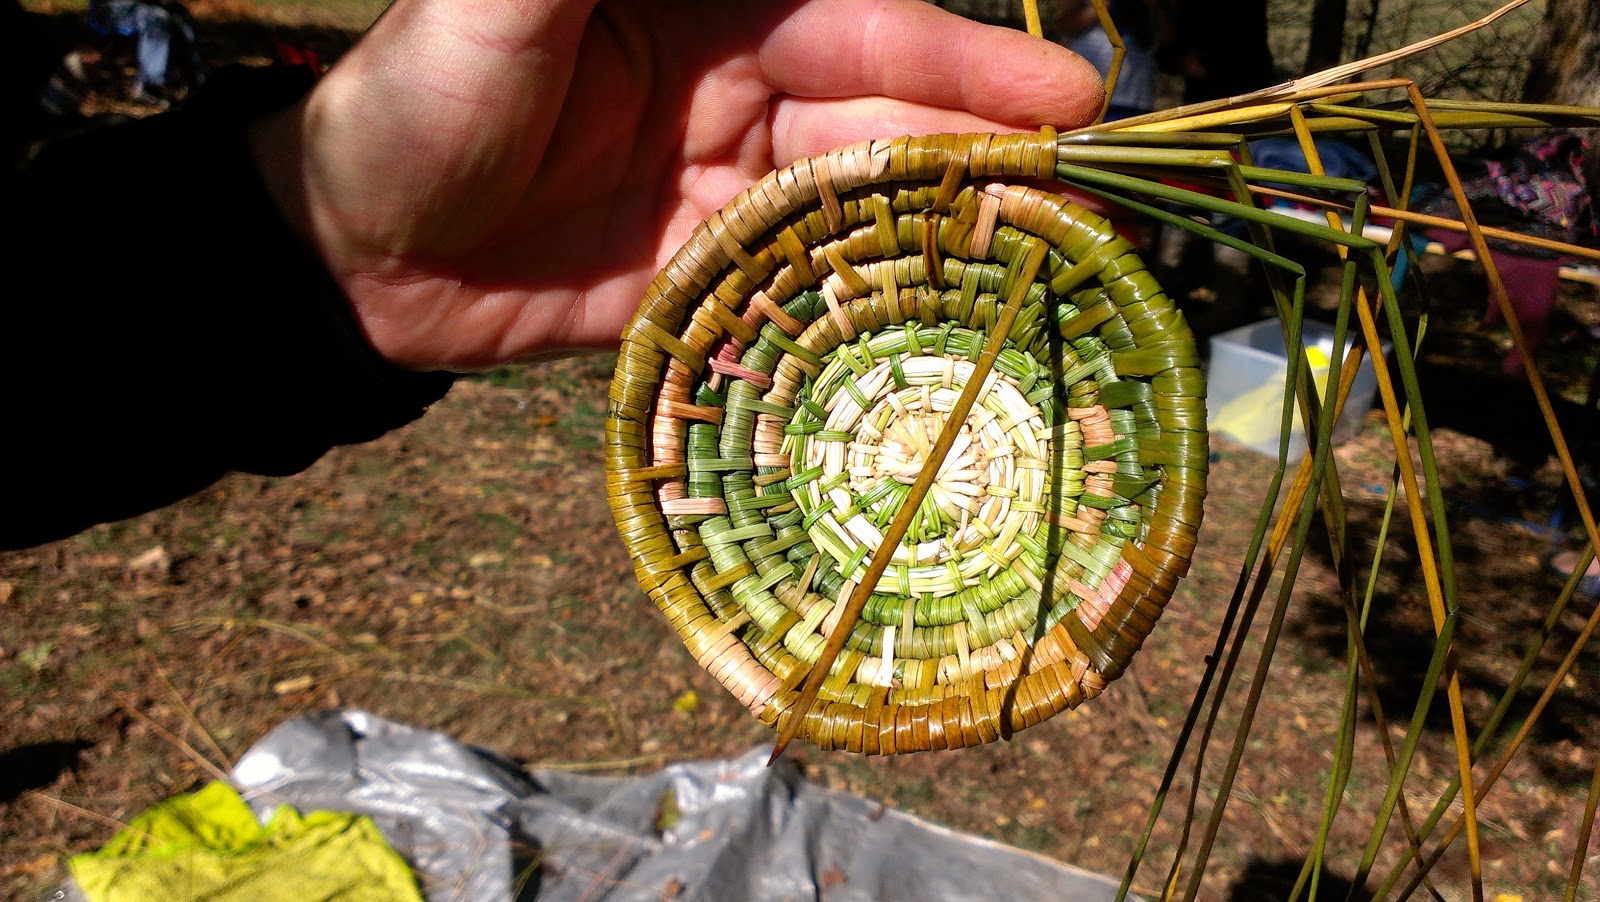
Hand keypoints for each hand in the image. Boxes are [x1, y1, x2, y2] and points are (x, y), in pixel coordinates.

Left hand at [250, 0, 1102, 370]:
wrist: (355, 256)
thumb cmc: (411, 103)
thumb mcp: (499, 7)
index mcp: (716, 12)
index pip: (864, 30)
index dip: (965, 58)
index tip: (1066, 95)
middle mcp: (743, 96)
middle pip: (891, 123)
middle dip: (993, 156)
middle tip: (1104, 204)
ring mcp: (733, 194)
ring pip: (867, 210)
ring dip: (955, 236)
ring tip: (1056, 269)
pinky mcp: (716, 281)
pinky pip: (811, 289)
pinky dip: (879, 305)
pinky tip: (950, 328)